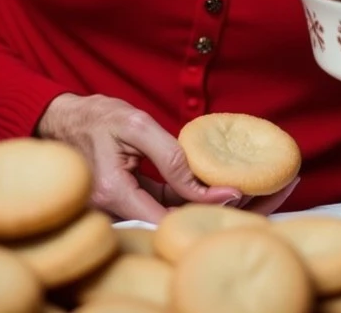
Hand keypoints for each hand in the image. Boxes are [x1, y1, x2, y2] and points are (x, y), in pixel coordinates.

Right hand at [36, 93, 298, 221]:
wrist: (62, 122)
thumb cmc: (94, 118)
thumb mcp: (132, 123)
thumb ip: (166, 152)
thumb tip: (199, 179)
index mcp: (115, 194)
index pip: (170, 212)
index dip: (206, 206)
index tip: (240, 191)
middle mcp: (122, 211)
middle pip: (182, 222)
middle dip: (231, 211)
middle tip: (277, 190)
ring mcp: (130, 208)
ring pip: (183, 215)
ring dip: (223, 205)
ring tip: (270, 187)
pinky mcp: (138, 199)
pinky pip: (174, 205)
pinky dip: (203, 197)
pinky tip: (234, 186)